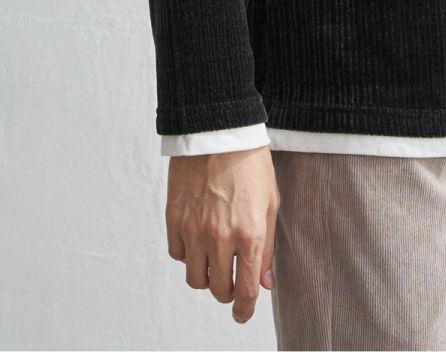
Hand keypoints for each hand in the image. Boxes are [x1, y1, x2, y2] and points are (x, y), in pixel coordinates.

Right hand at [166, 147, 279, 320]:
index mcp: (250, 233)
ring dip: (206, 275)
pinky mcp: (174, 219)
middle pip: (218, 290)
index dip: (245, 310)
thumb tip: (264, 283)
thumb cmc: (250, 163)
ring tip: (214, 258)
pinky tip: (198, 237)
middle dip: (227, 291)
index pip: (246, 290)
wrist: (218, 131)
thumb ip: (268, 247)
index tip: (243, 315)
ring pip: (195, 278)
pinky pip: (178, 254)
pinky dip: (188, 254)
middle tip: (231, 279)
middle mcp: (220, 237)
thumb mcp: (270, 203)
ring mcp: (194, 229)